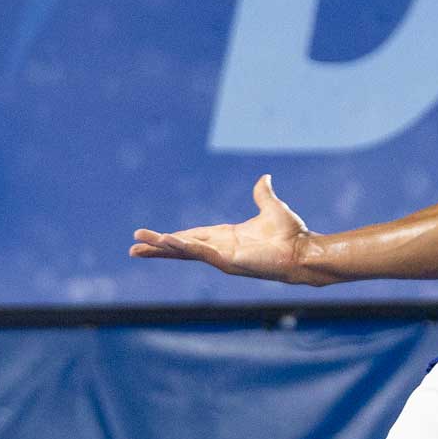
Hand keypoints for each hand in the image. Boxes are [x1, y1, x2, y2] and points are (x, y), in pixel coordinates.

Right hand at [129, 174, 327, 284]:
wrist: (303, 250)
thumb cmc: (291, 235)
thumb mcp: (272, 208)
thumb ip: (263, 194)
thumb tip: (264, 177)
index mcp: (227, 237)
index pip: (193, 236)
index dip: (174, 237)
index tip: (155, 235)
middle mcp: (221, 248)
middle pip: (182, 247)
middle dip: (158, 246)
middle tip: (134, 246)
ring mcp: (222, 257)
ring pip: (185, 251)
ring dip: (162, 248)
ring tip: (138, 245)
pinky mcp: (228, 261)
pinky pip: (200, 253)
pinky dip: (182, 247)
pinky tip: (166, 243)